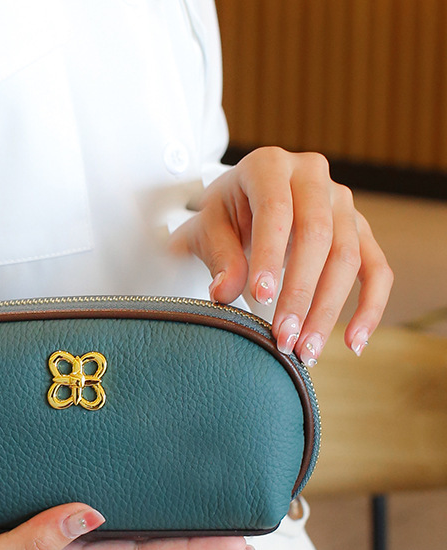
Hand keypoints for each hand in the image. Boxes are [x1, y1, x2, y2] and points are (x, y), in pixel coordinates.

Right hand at [0, 503, 254, 549]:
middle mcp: (60, 549)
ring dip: (162, 516)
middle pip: (143, 543)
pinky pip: (82, 507)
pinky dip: (116, 497)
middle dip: (193, 535)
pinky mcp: (21, 511)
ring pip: (119, 524)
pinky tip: (120, 479)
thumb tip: (93, 511)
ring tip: (197, 497)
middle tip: (237, 516)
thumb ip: (31, 542)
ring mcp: (43, 532)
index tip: (243, 540)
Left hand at [170, 147, 392, 363]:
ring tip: (306, 351)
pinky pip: (376, 268)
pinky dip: (370, 307)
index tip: (260, 297)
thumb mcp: (206, 230)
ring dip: (328, 309)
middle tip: (283, 337)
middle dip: (301, 293)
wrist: (240, 206)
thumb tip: (224, 294)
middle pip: (319, 236)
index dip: (270, 255)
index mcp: (269, 166)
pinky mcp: (359, 229)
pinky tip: (354, 342)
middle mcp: (312, 176)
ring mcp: (342, 202)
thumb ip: (217, 257)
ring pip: (348, 257)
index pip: (276, 210)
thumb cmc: (221, 217)